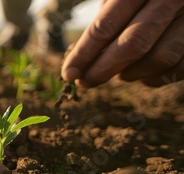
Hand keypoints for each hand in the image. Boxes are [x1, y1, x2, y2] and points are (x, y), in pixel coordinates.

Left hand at [62, 0, 183, 87]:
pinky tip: (142, 76)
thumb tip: (81, 60)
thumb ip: (105, 21)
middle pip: (133, 44)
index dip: (84, 53)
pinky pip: (179, 67)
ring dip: (132, 74)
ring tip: (119, 75)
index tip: (69, 74)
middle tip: (86, 82)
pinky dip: (156, 78)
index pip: (105, 25)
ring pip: (159, 58)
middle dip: (104, 69)